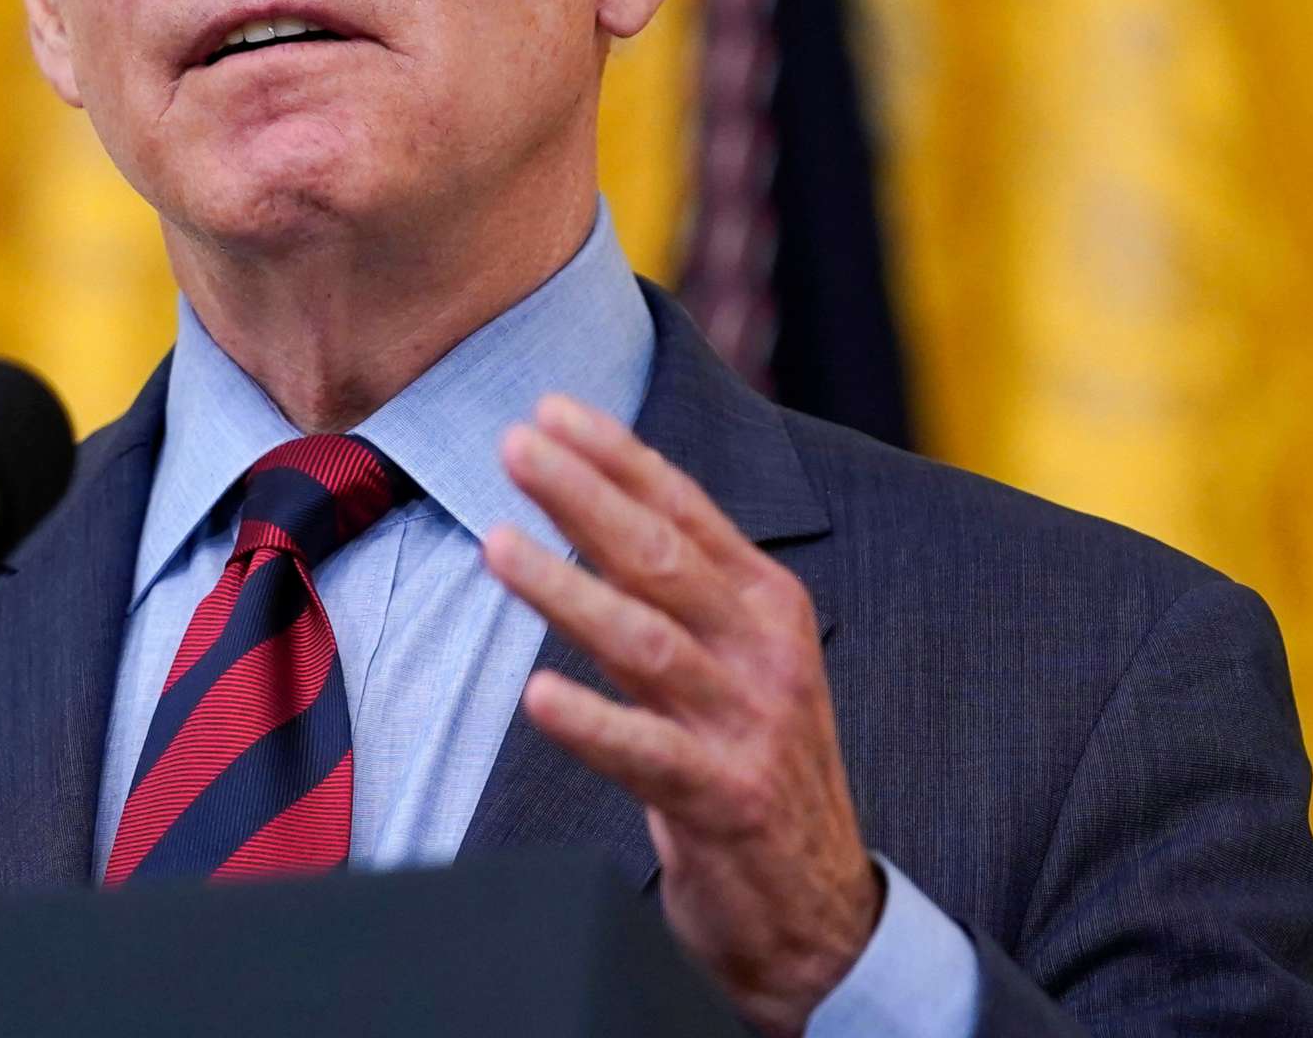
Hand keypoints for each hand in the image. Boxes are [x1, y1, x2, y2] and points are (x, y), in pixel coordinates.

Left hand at [483, 397, 878, 1036]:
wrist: (815, 904)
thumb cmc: (747, 759)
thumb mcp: (729, 656)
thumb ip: (675, 585)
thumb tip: (586, 496)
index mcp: (766, 601)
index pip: (685, 508)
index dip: (617, 455)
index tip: (549, 408)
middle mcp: (766, 650)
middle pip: (663, 556)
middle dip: (584, 494)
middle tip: (513, 445)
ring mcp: (750, 724)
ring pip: (649, 642)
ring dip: (567, 590)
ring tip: (496, 545)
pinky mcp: (728, 799)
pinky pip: (649, 755)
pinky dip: (592, 723)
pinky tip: (537, 696)